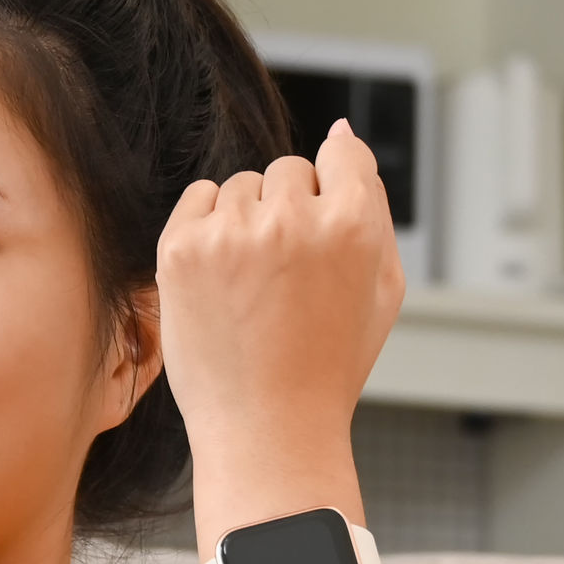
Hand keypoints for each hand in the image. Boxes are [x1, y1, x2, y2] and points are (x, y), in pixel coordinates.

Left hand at [157, 120, 404, 500]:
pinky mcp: (180, 248)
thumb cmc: (329, 364)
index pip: (343, 155)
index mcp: (353, 226)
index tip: (321, 240)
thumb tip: (341, 133)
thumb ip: (372, 201)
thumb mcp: (382, 289)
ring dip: (248, 223)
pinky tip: (222, 281)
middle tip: (288, 282)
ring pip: (241, 186)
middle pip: (289, 170)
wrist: (266, 430)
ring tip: (254, 291)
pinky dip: (209, 228)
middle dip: (291, 213)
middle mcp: (292, 220)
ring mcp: (231, 233)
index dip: (334, 199)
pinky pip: (198, 198)